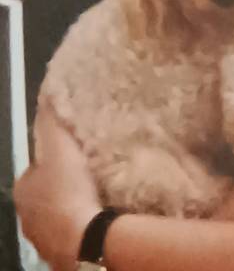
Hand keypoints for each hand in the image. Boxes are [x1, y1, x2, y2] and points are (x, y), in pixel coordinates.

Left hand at [13, 104, 101, 270]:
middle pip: (48, 190)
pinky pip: (74, 230)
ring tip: (100, 192)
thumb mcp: (59, 148)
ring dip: (74, 204)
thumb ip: (52, 122)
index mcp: (23, 188)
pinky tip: (100, 214)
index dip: (56, 157)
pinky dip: (83, 222)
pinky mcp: (63, 252)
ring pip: (60, 212)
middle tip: (91, 171)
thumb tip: (47, 92)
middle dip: (64, 182)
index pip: (37, 166)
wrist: (85, 240)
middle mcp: (27, 216)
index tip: (77, 152)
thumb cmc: (68, 192)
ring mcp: (44, 238)